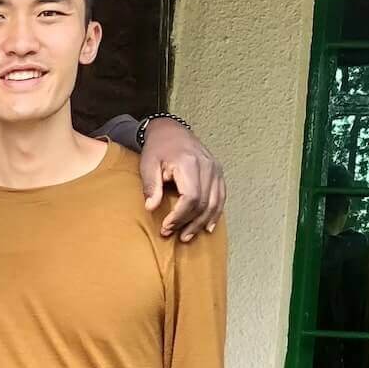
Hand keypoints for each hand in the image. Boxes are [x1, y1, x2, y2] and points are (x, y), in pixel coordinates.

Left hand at [140, 117, 224, 241]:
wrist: (171, 131)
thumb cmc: (157, 148)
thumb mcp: (148, 164)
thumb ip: (151, 186)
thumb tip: (151, 207)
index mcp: (189, 163)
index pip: (191, 197)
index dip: (179, 216)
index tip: (166, 227)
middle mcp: (207, 166)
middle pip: (204, 203)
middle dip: (189, 223)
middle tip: (174, 235)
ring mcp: (215, 169)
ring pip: (215, 203)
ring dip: (202, 222)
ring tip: (188, 236)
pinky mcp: (218, 172)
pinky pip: (221, 197)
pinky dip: (215, 213)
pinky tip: (207, 226)